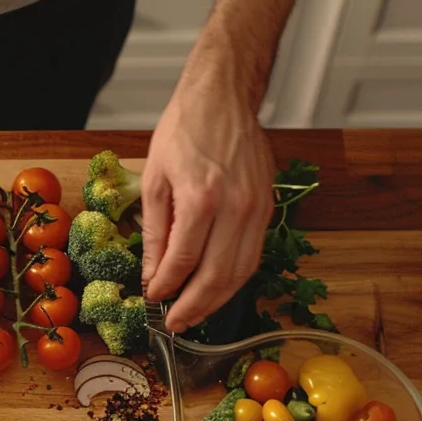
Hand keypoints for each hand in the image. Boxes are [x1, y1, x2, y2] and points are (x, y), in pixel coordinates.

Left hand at [139, 78, 275, 332]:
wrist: (224, 97)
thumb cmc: (185, 130)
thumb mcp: (154, 179)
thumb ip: (155, 232)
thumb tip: (152, 274)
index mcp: (201, 197)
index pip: (183, 260)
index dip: (166, 287)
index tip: (153, 298)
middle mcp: (235, 207)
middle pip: (217, 275)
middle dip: (194, 306)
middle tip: (174, 323)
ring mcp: (257, 208)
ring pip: (241, 271)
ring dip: (217, 300)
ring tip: (194, 314)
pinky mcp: (269, 206)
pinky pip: (253, 254)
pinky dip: (235, 279)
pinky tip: (217, 288)